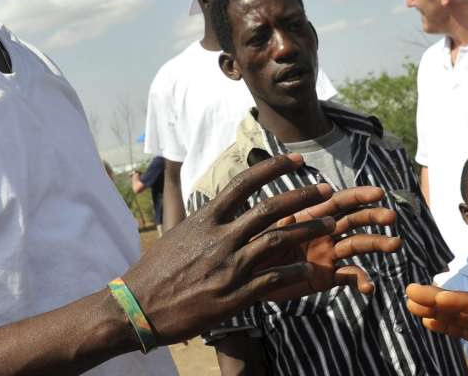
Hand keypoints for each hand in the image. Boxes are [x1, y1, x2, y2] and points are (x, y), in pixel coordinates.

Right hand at [123, 153, 399, 342]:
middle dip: (302, 196)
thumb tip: (216, 209)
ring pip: (278, 241)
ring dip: (308, 230)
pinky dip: (295, 272)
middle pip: (270, 209)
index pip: (244, 183)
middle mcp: (220, 239)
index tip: (296, 159)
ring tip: (329, 224)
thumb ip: (203, 222)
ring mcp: (229, 267)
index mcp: (205, 220)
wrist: (137, 307)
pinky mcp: (234, 296)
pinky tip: (311, 269)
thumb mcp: (177, 234)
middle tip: (326, 189)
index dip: (274, 168)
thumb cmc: (155, 272)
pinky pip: (273, 279)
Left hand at [252, 186, 399, 301]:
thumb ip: (282, 216)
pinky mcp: (327, 276)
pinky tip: (369, 287)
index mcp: (310, 214)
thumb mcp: (266, 228)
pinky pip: (348, 276)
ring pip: (357, 244)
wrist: (244, 279)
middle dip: (373, 216)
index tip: (379, 193)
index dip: (359, 196)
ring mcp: (328, 254)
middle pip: (354, 219)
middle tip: (391, 217)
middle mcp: (323, 231)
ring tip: (395, 244)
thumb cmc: (252, 246)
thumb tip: (296, 211)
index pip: (339, 201)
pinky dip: (360, 280)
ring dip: (377, 243)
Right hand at [406, 285, 467, 375]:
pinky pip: (466, 329)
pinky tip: (429, 322)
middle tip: (410, 290)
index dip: (460, 302)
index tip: (437, 297)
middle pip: (467, 305)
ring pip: (462, 315)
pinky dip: (448, 325)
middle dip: (439, 299)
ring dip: (437, 310)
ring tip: (411, 303)